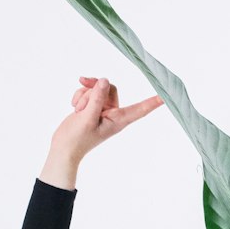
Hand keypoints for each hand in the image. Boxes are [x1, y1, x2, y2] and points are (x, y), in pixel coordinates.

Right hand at [47, 74, 164, 167]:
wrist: (64, 147)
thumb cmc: (77, 139)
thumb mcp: (87, 118)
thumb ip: (97, 99)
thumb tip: (104, 81)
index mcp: (118, 120)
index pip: (140, 109)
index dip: (152, 102)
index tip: (166, 96)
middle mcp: (113, 113)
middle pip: (110, 88)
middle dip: (93, 91)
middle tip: (80, 105)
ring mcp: (103, 109)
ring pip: (97, 88)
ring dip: (84, 95)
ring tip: (77, 110)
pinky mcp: (93, 106)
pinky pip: (89, 91)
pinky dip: (79, 96)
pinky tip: (74, 107)